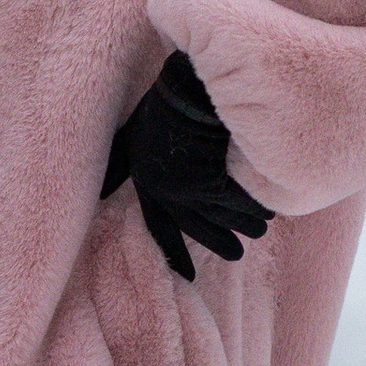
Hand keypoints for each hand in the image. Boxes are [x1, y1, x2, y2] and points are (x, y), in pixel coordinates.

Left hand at [103, 51, 272, 283]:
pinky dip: (259, 205)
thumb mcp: (131, 135)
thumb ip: (116, 166)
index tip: (186, 278)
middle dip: (221, 243)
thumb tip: (97, 191)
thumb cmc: (163, 107)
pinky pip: (245, 205)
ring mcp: (192, 192)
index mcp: (148, 184)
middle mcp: (167, 194)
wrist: (192, 88)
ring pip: (227, 220)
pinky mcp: (216, 185)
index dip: (173, 253)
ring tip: (259, 226)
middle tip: (236, 253)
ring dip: (247, 223)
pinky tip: (268, 205)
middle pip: (200, 231)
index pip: (159, 228)